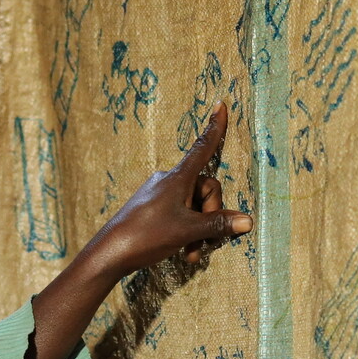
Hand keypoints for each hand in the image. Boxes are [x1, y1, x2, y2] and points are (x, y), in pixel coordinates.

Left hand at [27, 103, 251, 358]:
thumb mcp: (188, 231)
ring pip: (193, 206)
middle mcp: (169, 181)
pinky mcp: (151, 208)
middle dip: (210, 215)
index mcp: (178, 178)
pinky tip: (183, 252)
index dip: (214, 128)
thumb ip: (218, 224)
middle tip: (204, 241)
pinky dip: (186, 232)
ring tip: (192, 253)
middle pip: (205, 189)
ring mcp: (159, 194)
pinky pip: (179, 214)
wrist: (110, 252)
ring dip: (199, 230)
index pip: (202, 148)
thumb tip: (248, 220)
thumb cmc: (147, 235)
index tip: (220, 105)